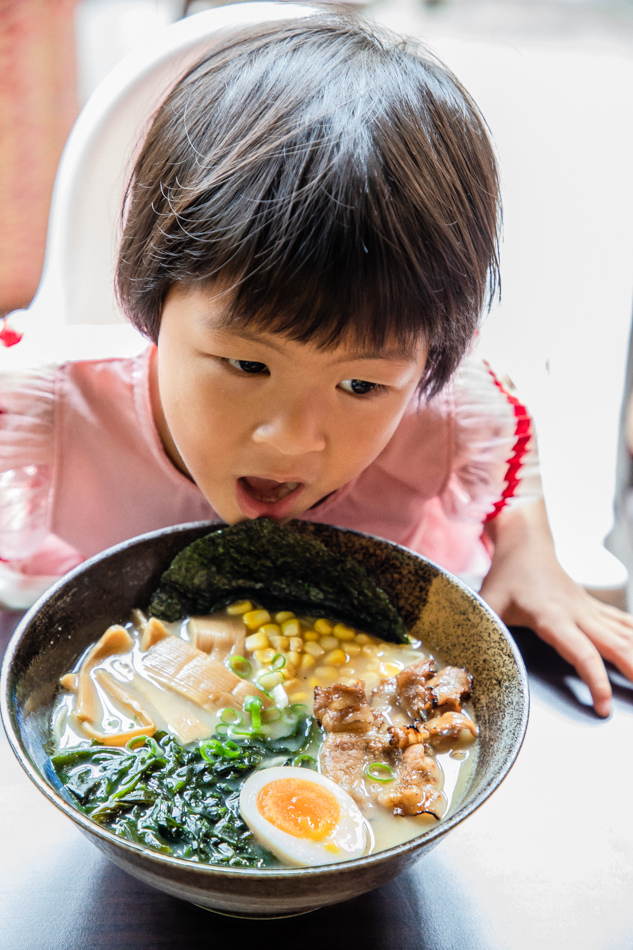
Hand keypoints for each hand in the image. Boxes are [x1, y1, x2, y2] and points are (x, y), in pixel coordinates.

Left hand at [480, 501, 632, 716]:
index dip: (595, 681)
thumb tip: (464, 657)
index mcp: (552, 617)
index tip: (604, 707)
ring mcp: (589, 609)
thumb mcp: (489, 600)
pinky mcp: (593, 607)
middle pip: (614, 645)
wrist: (526, 541)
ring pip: (624, 634)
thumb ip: (481, 627)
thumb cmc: (507, 573)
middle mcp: (577, 614)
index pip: (581, 653)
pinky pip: (622, 623)